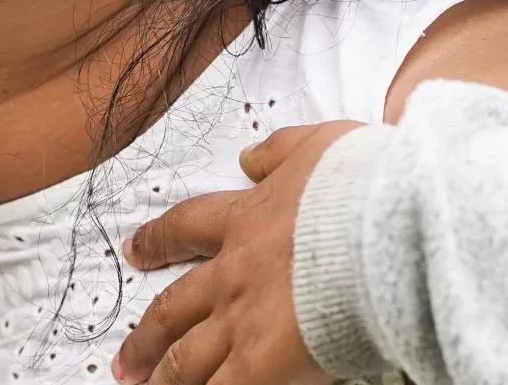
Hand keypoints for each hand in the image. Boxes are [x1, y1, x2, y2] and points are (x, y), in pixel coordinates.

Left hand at [111, 121, 358, 384]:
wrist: (382, 227)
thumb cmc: (360, 188)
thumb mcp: (316, 146)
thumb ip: (278, 151)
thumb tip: (251, 157)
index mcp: (245, 221)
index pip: (187, 228)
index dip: (157, 241)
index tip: (135, 251)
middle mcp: (233, 274)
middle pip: (175, 308)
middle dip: (147, 336)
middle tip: (126, 357)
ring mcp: (243, 321)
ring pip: (188, 357)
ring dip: (164, 376)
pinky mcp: (263, 361)